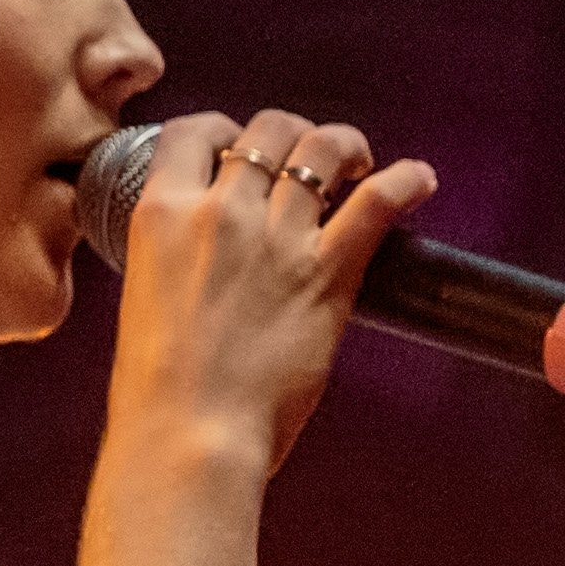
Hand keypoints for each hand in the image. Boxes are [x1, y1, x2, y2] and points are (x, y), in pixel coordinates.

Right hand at [98, 106, 439, 477]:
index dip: (224, 130)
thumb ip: (175, 259)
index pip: (193, 132)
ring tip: (358, 163)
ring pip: (321, 151)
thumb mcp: (146, 297)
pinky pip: (376, 204)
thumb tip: (199, 256)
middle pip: (268, 130)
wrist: (189, 435)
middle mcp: (222, 211)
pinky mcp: (326, 272)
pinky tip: (418, 179)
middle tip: (309, 160)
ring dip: (345, 147)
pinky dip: (405, 181)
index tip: (240, 146)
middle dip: (293, 135)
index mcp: (163, 214)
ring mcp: (277, 238)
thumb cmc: (159, 389)